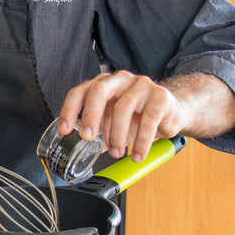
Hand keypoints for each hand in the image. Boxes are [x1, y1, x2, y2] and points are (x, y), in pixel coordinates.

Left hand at [58, 71, 187, 161]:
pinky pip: (148, 120)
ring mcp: (140, 85)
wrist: (170, 112)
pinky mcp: (160, 96)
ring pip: (123, 107)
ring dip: (117, 135)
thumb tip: (78, 150)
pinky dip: (141, 142)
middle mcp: (119, 80)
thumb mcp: (110, 123)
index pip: (79, 92)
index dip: (69, 110)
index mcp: (103, 84)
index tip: (64, 130)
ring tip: (117, 153)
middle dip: (90, 116)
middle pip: (98, 90)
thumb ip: (95, 133)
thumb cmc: (136, 116)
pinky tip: (137, 154)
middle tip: (88, 138)